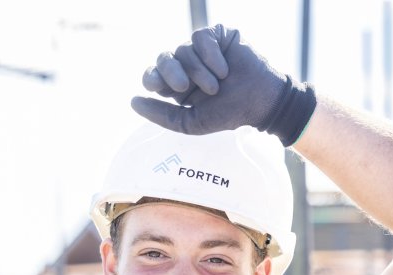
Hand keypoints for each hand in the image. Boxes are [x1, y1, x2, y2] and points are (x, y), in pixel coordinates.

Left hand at [131, 24, 315, 145]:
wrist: (259, 101)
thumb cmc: (228, 114)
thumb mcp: (191, 122)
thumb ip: (161, 115)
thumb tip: (132, 101)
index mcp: (177, 85)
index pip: (152, 75)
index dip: (152, 78)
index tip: (159, 87)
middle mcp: (186, 65)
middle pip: (164, 58)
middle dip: (170, 72)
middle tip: (184, 86)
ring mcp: (201, 49)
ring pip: (183, 49)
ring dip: (198, 70)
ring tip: (217, 84)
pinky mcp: (216, 35)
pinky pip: (200, 37)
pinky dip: (210, 54)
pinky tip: (224, 68)